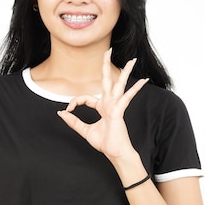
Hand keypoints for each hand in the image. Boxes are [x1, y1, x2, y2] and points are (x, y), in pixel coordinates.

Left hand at [57, 49, 147, 163]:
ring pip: (119, 85)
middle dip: (106, 65)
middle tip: (109, 50)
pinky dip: (135, 89)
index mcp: (101, 107)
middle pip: (107, 80)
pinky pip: (126, 97)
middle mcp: (109, 103)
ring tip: (133, 60)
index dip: (74, 102)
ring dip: (126, 72)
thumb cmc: (105, 143)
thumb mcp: (84, 131)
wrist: (115, 154)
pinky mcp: (119, 111)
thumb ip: (73, 121)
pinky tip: (143, 80)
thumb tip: (60, 113)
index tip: (67, 110)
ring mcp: (115, 106)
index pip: (85, 97)